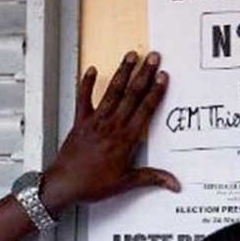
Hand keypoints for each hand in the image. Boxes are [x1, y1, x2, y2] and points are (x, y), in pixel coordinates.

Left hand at [41, 51, 179, 214]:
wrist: (65, 183)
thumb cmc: (94, 184)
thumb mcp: (126, 183)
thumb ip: (151, 178)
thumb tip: (173, 184)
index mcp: (126, 139)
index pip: (145, 109)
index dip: (156, 91)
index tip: (162, 77)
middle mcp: (112, 125)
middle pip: (132, 94)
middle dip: (144, 74)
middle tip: (153, 56)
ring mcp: (96, 121)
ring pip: (112, 91)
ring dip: (122, 72)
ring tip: (131, 56)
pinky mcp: (80, 122)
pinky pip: (84, 98)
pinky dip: (86, 84)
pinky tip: (90, 70)